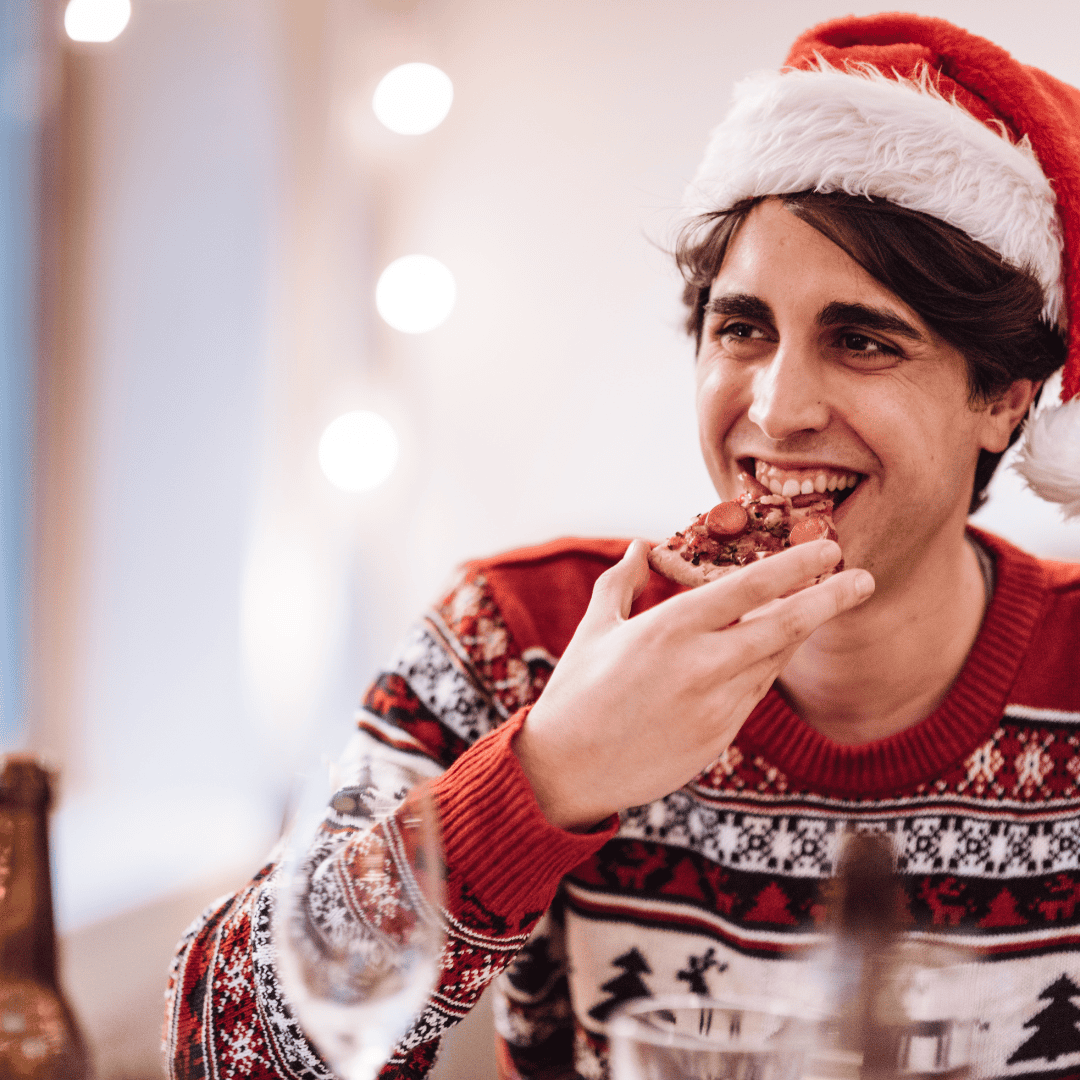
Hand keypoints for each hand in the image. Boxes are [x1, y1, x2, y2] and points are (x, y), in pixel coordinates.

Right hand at [512, 539, 873, 829]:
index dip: (795, 566)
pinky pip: (755, 693)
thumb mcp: (594, 628)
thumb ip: (622, 581)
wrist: (566, 771)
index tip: (829, 550)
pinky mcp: (718, 738)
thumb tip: (643, 546)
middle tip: (864, 579)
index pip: (747, 588)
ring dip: (800, 632)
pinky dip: (768, 666)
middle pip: (783, 626)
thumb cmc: (575, 693)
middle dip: (830, 600)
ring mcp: (714, 706)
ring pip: (774, 660)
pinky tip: (773, 649)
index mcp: (668, 629)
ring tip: (821, 606)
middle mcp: (700, 665)